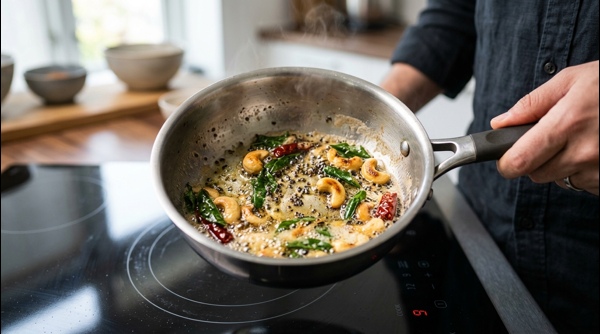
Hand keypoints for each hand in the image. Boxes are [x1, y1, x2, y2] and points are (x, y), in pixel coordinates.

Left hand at [491, 60, 598, 195]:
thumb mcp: (571, 80)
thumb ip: (531, 104)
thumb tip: (501, 123)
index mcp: (568, 123)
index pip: (520, 161)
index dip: (507, 163)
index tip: (506, 159)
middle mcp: (585, 151)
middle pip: (536, 175)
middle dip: (535, 161)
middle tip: (551, 139)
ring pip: (561, 181)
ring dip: (563, 166)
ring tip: (584, 139)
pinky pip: (586, 185)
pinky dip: (586, 172)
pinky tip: (598, 150)